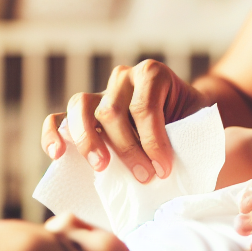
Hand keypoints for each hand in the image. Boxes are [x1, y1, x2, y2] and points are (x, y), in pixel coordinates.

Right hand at [39, 59, 208, 182]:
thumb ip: (190, 134)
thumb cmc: (190, 122)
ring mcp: (99, 92)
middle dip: (128, 149)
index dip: (153, 141)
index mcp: (152, 73)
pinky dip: (54, 134)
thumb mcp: (197, 121)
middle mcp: (123, 77)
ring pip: (81, 107)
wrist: (182, 117)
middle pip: (113, 111)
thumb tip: (181, 166)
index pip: (144, 107)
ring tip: (102, 167)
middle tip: (144, 177)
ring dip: (89, 140)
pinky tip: (58, 155)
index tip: (164, 169)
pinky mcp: (82, 112)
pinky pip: (58, 117)